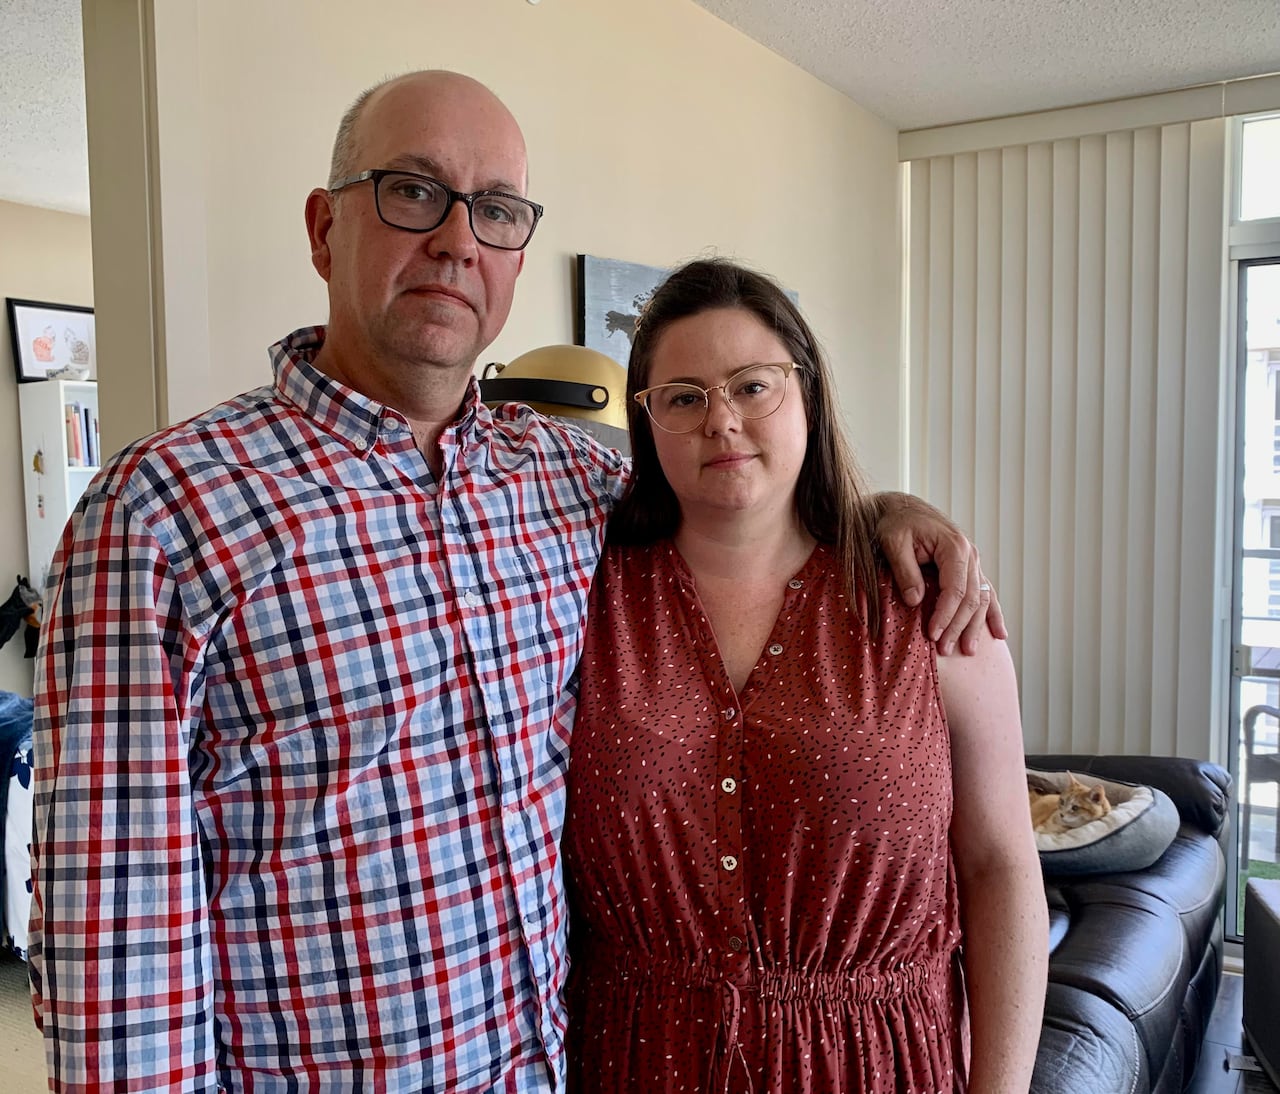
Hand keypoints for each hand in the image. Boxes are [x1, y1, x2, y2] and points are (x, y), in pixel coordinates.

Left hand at [874, 492, 1007, 654]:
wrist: (902, 509)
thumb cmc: (896, 524)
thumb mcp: (893, 542)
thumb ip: (905, 571)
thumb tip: (916, 601)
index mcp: (954, 546)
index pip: (955, 589)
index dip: (945, 615)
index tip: (932, 635)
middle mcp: (970, 554)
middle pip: (971, 598)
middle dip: (958, 626)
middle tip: (944, 649)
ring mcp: (973, 561)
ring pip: (981, 598)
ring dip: (975, 626)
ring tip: (968, 650)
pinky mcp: (969, 567)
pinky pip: (985, 592)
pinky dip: (992, 613)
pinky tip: (999, 634)